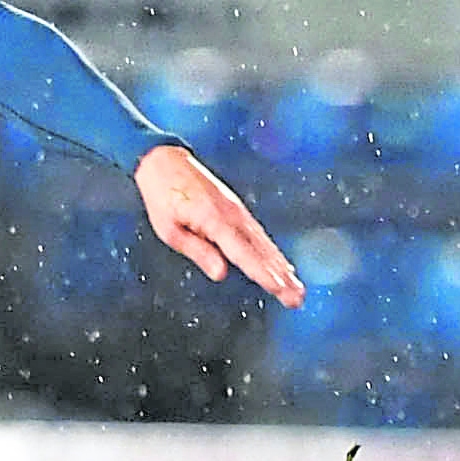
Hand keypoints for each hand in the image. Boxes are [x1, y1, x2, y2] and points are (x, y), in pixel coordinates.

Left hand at [136, 143, 304, 307]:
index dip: (263, 274)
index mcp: (215, 221)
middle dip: (282, 277)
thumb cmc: (162, 196)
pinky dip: (271, 252)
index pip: (244, 254)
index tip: (280, 290)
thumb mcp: (168, 229)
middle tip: (297, 299)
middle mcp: (233, 216)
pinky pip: (258, 234)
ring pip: (265, 244)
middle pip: (262, 252)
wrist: (165, 162)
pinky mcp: (236, 209)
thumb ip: (198, 251)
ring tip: (297, 288)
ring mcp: (237, 211)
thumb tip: (221, 274)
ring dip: (282, 267)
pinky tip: (281, 265)